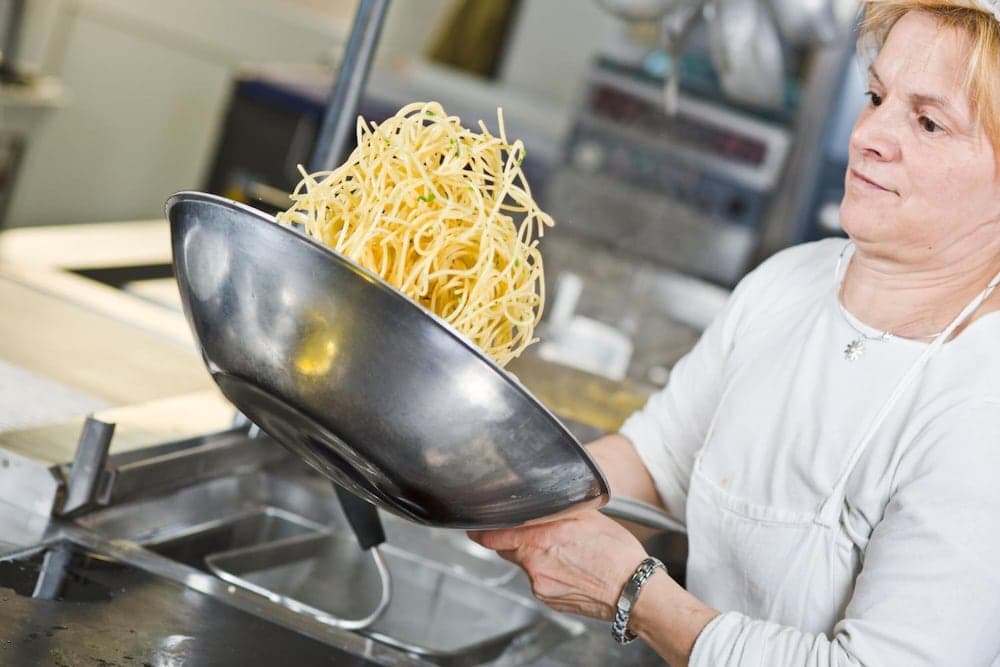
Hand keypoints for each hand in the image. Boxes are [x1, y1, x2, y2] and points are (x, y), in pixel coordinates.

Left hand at [469, 510, 648, 619]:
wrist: (633, 591)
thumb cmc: (617, 554)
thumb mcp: (588, 517)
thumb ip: (557, 509)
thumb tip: (542, 502)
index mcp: (540, 538)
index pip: (491, 536)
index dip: (481, 530)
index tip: (476, 526)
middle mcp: (534, 564)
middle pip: (508, 549)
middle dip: (516, 540)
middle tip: (537, 535)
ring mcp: (539, 585)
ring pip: (526, 565)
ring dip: (536, 556)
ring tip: (566, 553)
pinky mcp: (548, 599)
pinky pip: (539, 580)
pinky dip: (549, 573)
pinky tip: (570, 568)